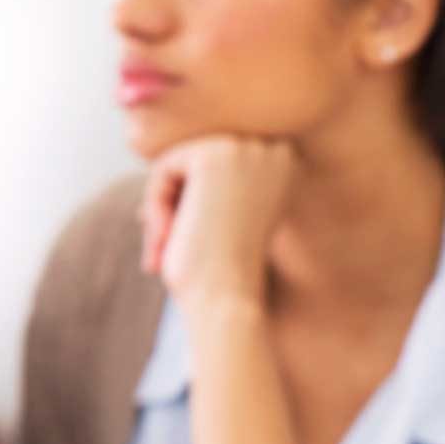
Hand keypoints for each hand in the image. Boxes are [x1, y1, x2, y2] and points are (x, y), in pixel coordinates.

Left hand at [141, 136, 298, 307]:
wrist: (228, 295)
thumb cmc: (226, 271)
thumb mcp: (229, 220)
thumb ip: (216, 188)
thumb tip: (173, 166)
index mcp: (288, 167)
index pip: (221, 166)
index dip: (196, 202)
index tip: (182, 238)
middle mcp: (274, 151)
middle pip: (200, 159)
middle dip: (176, 203)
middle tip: (162, 248)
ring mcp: (245, 148)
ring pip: (179, 163)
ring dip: (163, 206)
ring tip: (163, 245)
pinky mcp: (212, 154)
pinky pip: (164, 168)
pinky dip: (156, 204)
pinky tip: (166, 236)